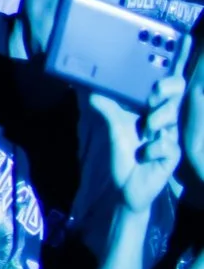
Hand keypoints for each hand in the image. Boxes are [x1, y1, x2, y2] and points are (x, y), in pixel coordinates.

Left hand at [97, 73, 182, 210]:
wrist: (125, 185)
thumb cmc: (124, 153)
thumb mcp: (114, 128)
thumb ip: (107, 107)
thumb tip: (92, 89)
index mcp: (154, 110)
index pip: (171, 88)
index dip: (168, 83)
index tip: (153, 86)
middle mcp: (166, 121)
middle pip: (177, 98)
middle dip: (165, 95)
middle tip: (151, 100)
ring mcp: (171, 138)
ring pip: (172, 118)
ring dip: (157, 119)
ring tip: (146, 129)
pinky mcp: (172, 157)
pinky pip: (168, 146)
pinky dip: (153, 149)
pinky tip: (144, 155)